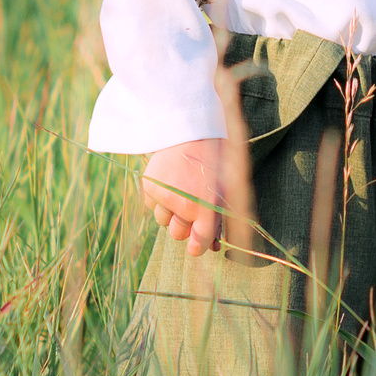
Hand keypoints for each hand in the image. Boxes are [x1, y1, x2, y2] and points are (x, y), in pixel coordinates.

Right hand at [140, 138, 224, 256]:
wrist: (190, 129)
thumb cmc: (213, 158)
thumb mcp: (225, 188)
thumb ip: (220, 218)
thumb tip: (215, 246)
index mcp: (207, 206)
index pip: (199, 242)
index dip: (197, 246)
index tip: (196, 245)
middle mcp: (184, 205)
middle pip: (178, 234)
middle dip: (185, 225)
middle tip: (190, 206)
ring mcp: (165, 196)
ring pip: (163, 220)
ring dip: (171, 211)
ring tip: (180, 188)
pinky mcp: (150, 186)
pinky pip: (152, 205)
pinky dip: (159, 198)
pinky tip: (169, 180)